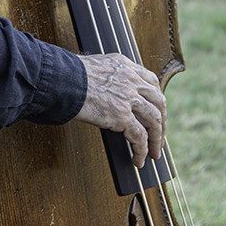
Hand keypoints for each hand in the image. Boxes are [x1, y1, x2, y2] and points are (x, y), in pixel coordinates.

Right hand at [74, 53, 165, 168]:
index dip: (157, 98)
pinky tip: (138, 159)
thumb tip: (107, 90)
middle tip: (159, 135)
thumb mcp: (94, 66)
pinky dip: (142, 150)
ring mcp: (128, 97)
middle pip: (158, 101)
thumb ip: (108, 75)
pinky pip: (139, 137)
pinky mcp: (122, 115)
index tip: (157, 109)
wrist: (63, 80)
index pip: (150, 80)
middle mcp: (130, 79)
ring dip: (156, 139)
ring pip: (154, 120)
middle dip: (162, 121)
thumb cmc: (70, 74)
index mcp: (124, 65)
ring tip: (154, 153)